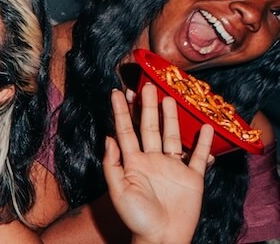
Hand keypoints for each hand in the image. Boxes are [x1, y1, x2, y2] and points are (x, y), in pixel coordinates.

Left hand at [104, 84, 212, 243]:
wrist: (161, 237)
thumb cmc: (136, 217)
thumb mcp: (117, 190)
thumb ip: (112, 164)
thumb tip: (109, 137)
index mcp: (133, 162)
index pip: (125, 131)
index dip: (121, 112)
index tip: (117, 92)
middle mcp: (152, 160)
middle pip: (149, 128)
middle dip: (147, 107)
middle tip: (147, 86)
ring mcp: (173, 167)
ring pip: (172, 136)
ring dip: (172, 118)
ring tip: (170, 98)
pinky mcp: (192, 177)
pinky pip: (198, 156)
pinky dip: (203, 142)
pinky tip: (205, 126)